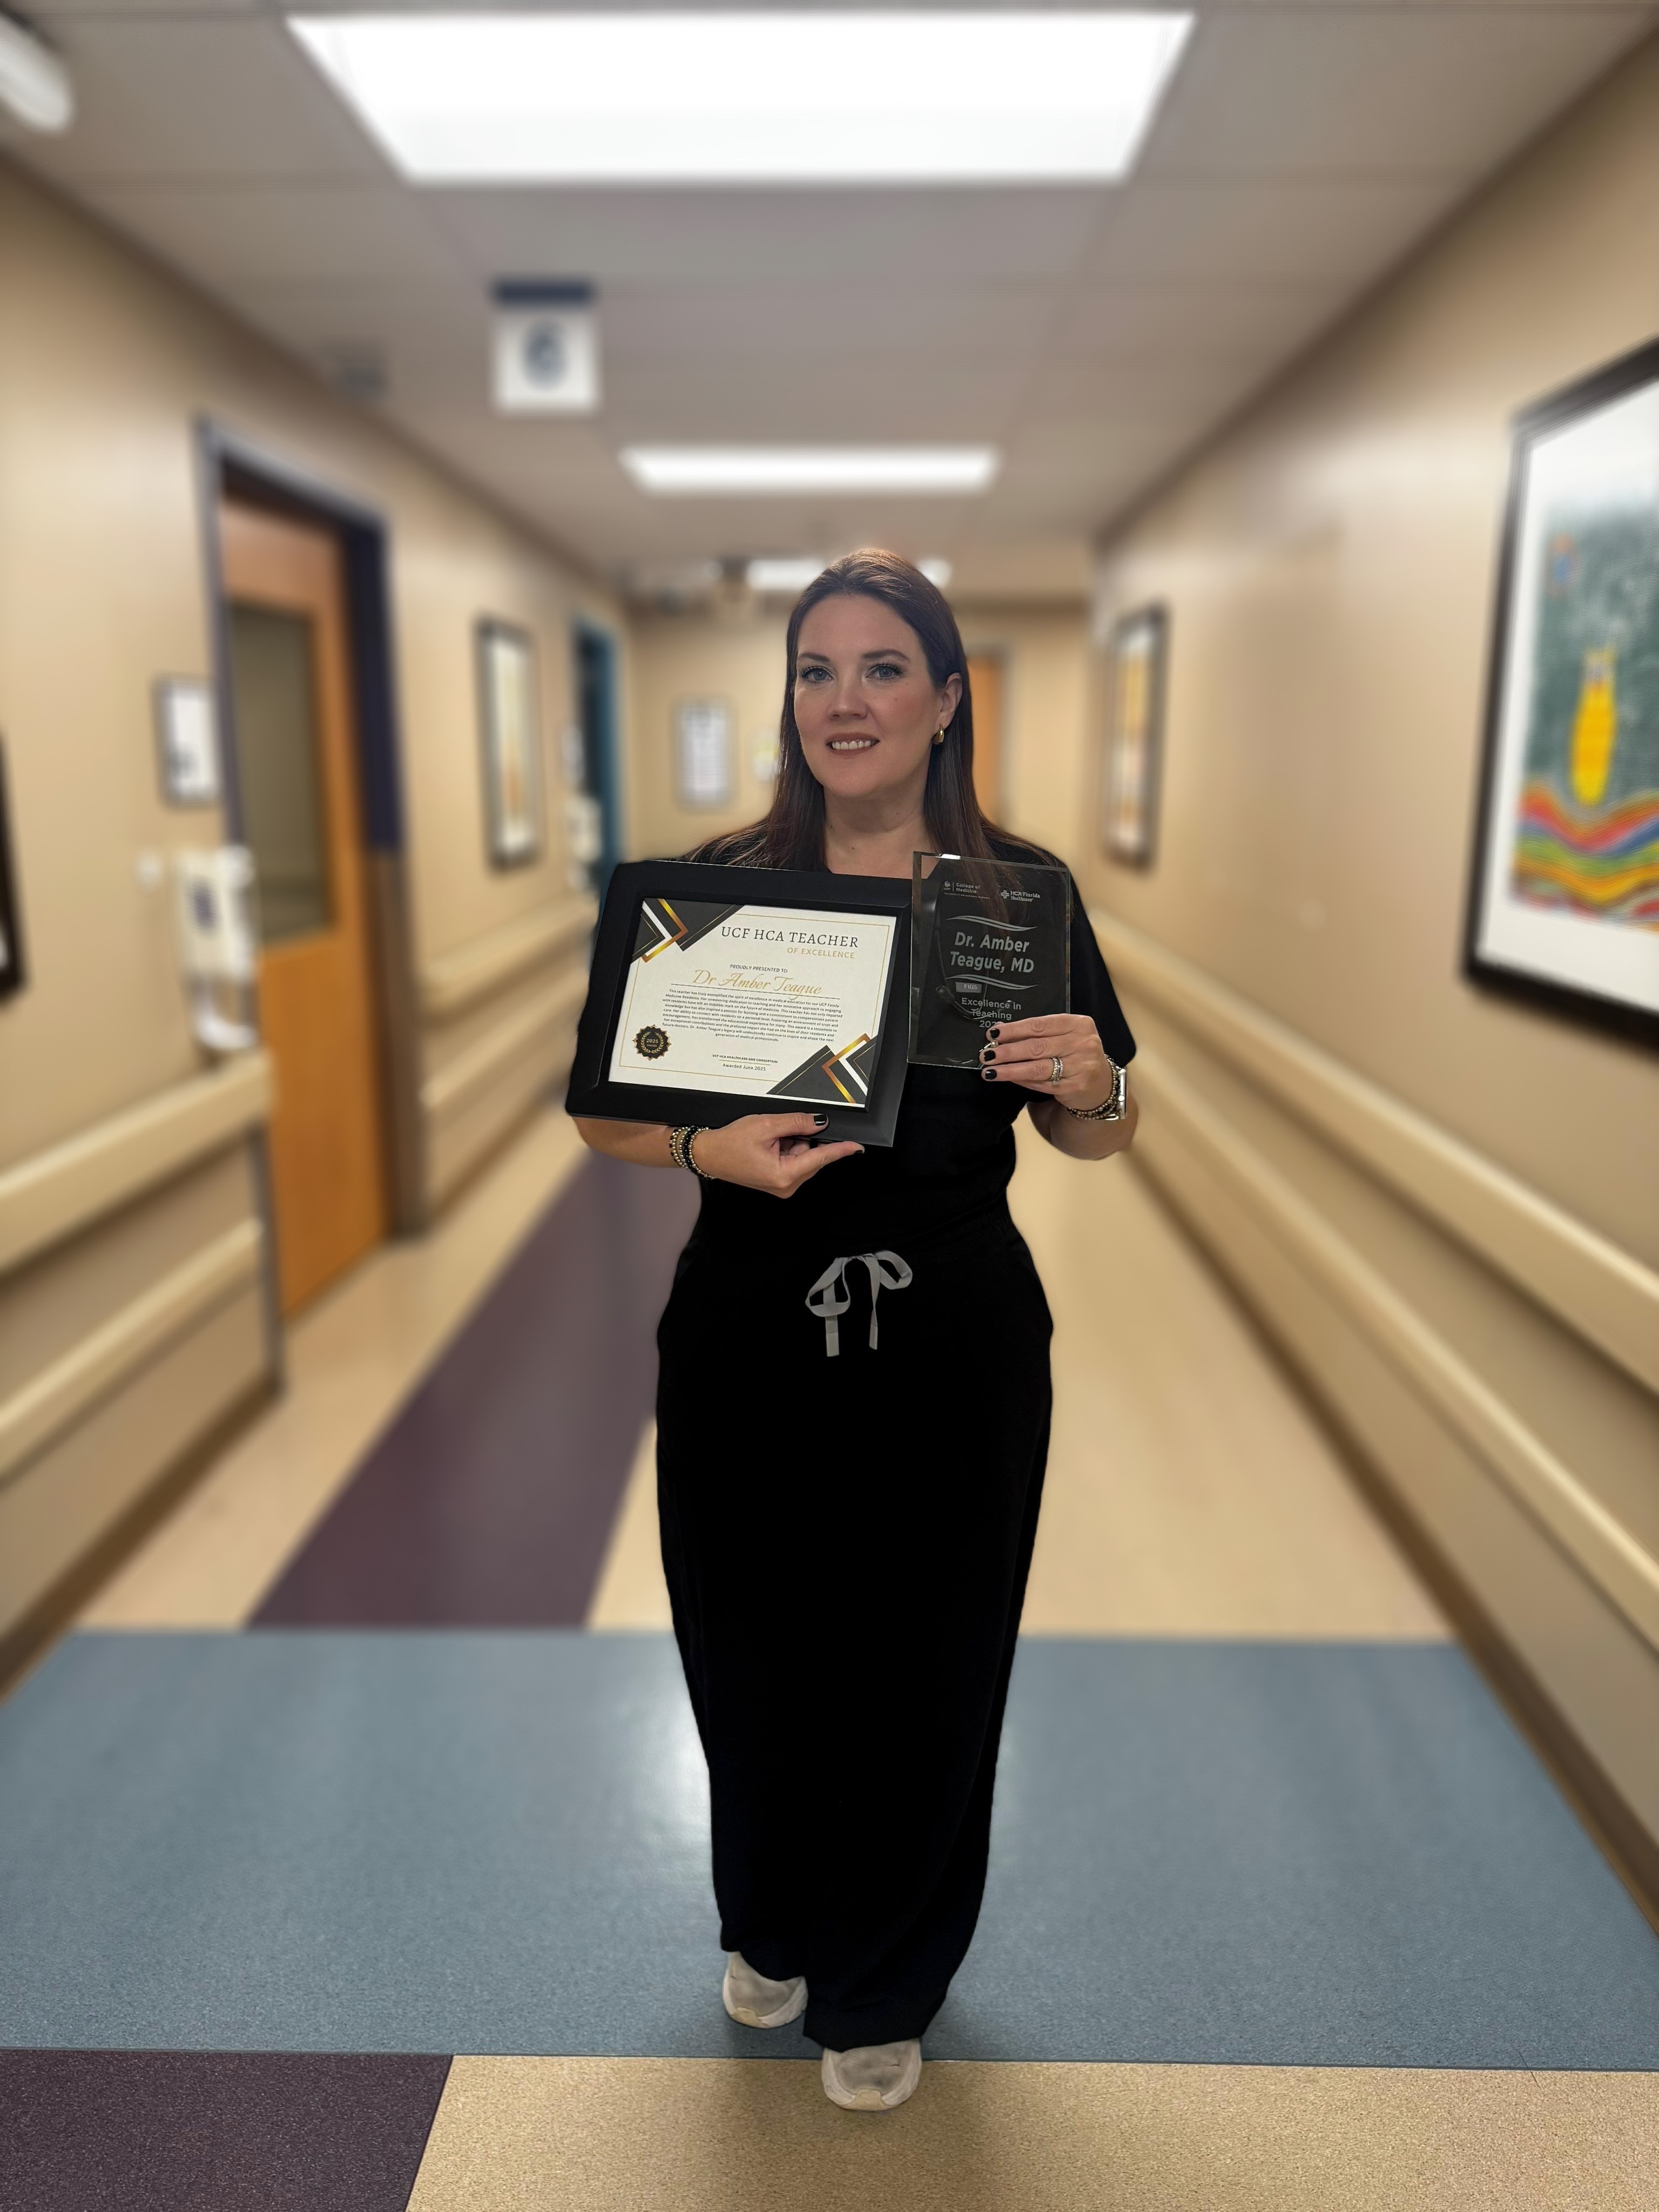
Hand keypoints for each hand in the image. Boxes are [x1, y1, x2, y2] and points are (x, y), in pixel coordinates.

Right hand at [692, 1113, 863, 1198]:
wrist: (708, 1154)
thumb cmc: (730, 1143)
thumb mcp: (766, 1125)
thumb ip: (796, 1123)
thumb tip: (819, 1122)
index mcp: (784, 1175)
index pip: (820, 1158)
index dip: (840, 1150)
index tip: (857, 1147)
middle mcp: (786, 1185)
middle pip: (811, 1156)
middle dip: (800, 1139)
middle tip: (777, 1131)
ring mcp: (782, 1185)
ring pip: (802, 1157)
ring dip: (792, 1143)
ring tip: (768, 1139)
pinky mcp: (778, 1182)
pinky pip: (793, 1161)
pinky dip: (786, 1149)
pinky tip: (769, 1145)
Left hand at [977, 1014, 1113, 1107]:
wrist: (1101, 1085)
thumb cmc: (1076, 1055)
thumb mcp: (1066, 1036)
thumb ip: (1040, 1033)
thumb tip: (1001, 1032)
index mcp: (1079, 1024)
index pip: (1040, 1025)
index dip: (1014, 1029)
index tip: (993, 1034)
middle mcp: (1083, 1044)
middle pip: (1037, 1046)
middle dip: (1008, 1051)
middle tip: (987, 1054)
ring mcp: (1081, 1066)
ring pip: (1037, 1067)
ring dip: (1010, 1069)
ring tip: (990, 1070)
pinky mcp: (1075, 1087)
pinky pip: (1042, 1083)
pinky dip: (1022, 1080)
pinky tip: (1008, 1078)